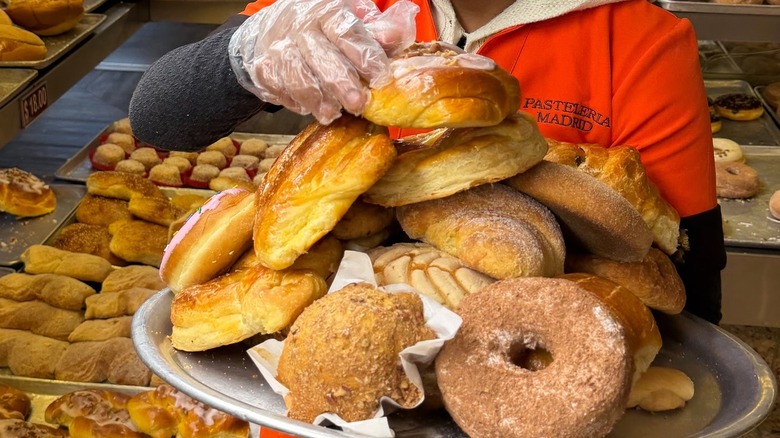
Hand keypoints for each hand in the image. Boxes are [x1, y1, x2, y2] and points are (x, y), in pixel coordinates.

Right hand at [229, 0, 418, 124]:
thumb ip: (377, 29)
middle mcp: (300, 26)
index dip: (366, 56)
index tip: (380, 76)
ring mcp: (279, 48)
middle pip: (322, 58)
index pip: (347, 32)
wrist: (272, 27)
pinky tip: (312, 107)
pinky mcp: (264, 69)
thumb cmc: (323, 26)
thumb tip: (394, 37)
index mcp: (326, 10)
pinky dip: (298, 103)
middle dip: (342, 84)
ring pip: (299, 78)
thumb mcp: (352, 17)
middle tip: (358, 103)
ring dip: (318, 100)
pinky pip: (282, 90)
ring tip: (333, 113)